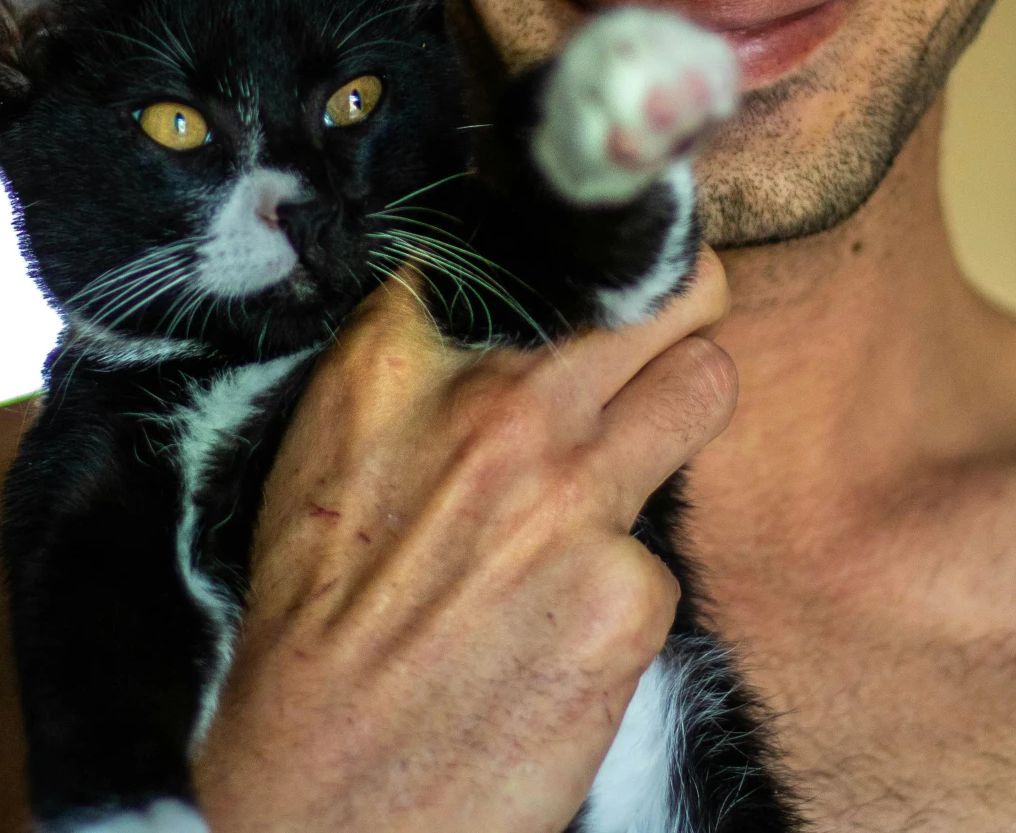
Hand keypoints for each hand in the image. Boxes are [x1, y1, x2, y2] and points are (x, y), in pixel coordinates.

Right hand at [191, 251, 735, 832]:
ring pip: (704, 387)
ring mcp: (576, 496)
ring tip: (607, 480)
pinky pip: (663, 550)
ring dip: (674, 417)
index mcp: (401, 355)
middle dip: (678, 299)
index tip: (592, 267)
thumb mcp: (329, 450)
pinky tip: (556, 627)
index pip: (540, 239)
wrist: (315, 797)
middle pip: (668, 283)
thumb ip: (417, 362)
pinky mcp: (630, 594)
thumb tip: (503, 297)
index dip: (576, 254)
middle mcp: (500, 404)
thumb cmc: (311, 624)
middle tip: (663, 330)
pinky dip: (621, 586)